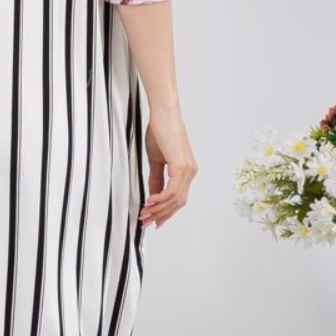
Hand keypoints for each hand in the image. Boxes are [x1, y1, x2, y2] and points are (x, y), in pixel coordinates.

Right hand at [140, 105, 196, 227]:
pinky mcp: (181, 165)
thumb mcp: (156, 160)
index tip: (153, 220)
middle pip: (178, 202)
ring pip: (175, 199)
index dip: (166, 212)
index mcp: (186, 170)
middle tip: (146, 221)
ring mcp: (188, 169)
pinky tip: (149, 201)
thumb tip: (153, 195)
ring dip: (158, 209)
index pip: (178, 198)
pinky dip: (160, 198)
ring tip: (144, 214)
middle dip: (161, 214)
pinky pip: (172, 190)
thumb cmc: (160, 131)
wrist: (163, 114)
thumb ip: (156, 179)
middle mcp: (191, 171)